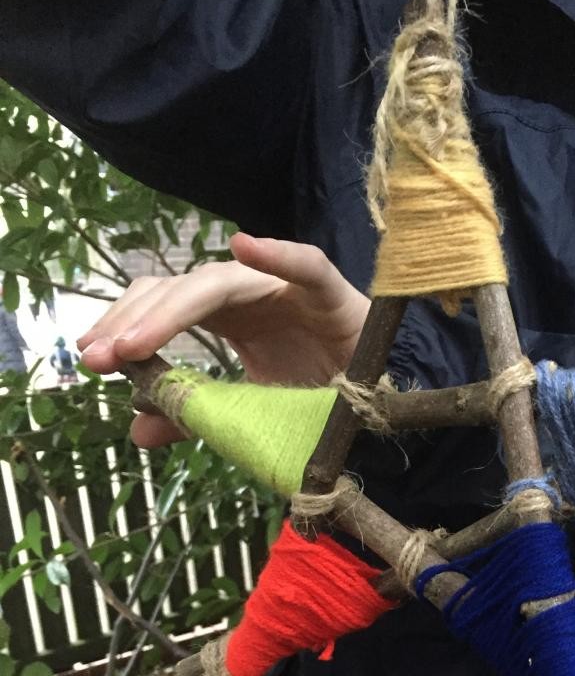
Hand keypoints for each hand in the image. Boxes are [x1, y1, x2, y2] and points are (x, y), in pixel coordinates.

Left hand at [77, 233, 369, 446]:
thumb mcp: (248, 413)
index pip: (163, 309)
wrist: (381, 400)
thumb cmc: (318, 397)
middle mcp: (247, 293)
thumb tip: (135, 430)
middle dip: (135, 320)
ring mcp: (284, 285)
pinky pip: (303, 265)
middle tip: (101, 356)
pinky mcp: (328, 288)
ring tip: (139, 339)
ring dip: (174, 308)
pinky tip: (245, 245)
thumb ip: (199, 415)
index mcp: (226, 316)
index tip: (92, 358)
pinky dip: (277, 254)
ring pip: (221, 280)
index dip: (125, 327)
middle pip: (178, 289)